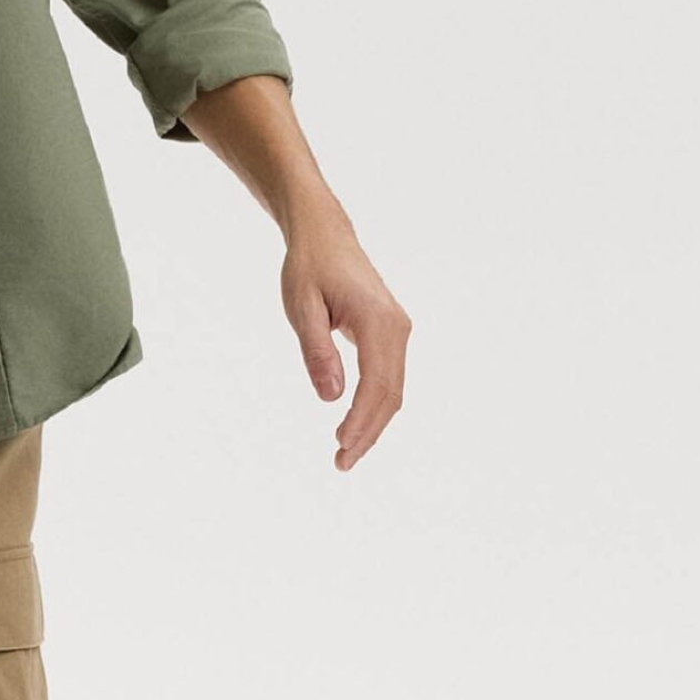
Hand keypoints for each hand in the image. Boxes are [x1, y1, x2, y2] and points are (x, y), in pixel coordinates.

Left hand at [281, 208, 410, 470]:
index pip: (377, 384)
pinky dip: (374, 405)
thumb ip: (316, 351)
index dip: (362, 421)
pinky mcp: (390, 334)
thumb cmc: (308, 268)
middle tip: (341, 464)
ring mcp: (398, 331)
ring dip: (372, 423)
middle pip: (390, 394)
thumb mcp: (302, 307)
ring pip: (392, 389)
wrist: (325, 236)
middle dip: (369, 433)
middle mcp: (397, 328)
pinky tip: (353, 425)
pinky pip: (387, 378)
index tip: (342, 448)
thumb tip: (330, 398)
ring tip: (344, 452)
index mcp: (378, 321)